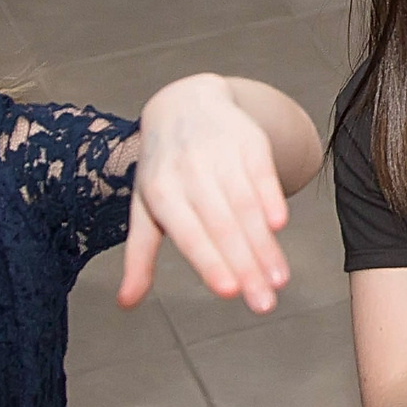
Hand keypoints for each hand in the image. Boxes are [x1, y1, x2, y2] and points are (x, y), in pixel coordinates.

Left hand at [122, 73, 292, 312]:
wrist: (186, 102)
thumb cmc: (164, 167)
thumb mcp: (146, 206)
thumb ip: (139, 255)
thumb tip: (126, 302)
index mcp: (160, 192)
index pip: (189, 234)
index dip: (210, 262)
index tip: (230, 293)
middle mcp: (190, 171)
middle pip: (223, 226)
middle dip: (246, 267)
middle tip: (264, 304)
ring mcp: (221, 154)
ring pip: (246, 206)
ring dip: (265, 245)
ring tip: (279, 279)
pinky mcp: (249, 141)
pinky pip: (262, 174)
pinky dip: (272, 199)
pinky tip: (280, 226)